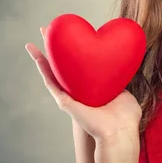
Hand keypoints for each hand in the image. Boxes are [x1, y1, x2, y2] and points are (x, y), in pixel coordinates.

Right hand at [26, 27, 141, 147]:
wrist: (119, 132)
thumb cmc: (126, 118)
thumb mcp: (124, 93)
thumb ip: (120, 81)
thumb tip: (123, 67)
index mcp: (92, 89)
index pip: (78, 67)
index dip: (72, 52)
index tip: (69, 36)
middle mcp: (79, 91)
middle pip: (62, 66)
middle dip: (54, 48)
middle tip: (48, 30)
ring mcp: (70, 96)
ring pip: (52, 72)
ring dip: (42, 55)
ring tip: (36, 39)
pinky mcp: (65, 102)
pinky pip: (51, 82)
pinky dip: (43, 68)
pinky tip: (37, 56)